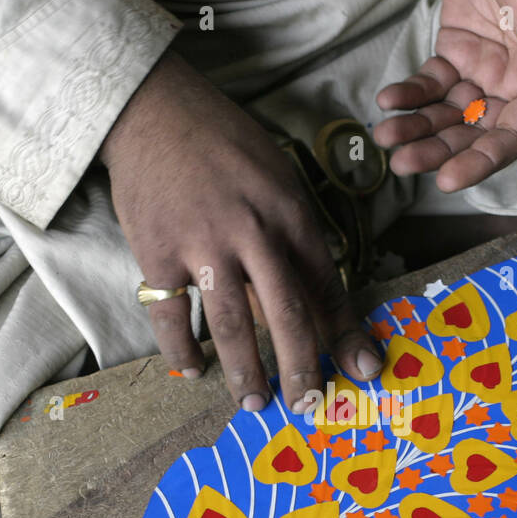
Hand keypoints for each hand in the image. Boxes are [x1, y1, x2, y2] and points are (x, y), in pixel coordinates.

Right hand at [100, 51, 382, 412]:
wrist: (155, 112)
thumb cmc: (224, 145)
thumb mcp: (277, 177)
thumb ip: (292, 235)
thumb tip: (309, 296)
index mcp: (289, 214)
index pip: (326, 285)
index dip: (345, 332)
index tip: (361, 370)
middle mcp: (251, 233)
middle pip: (285, 314)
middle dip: (302, 367)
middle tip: (308, 406)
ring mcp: (201, 246)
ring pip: (230, 325)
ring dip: (245, 372)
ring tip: (255, 403)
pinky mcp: (156, 253)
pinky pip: (170, 316)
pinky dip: (181, 350)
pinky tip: (193, 371)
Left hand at [373, 0, 516, 192]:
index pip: (514, 135)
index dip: (482, 161)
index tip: (448, 180)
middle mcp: (514, 84)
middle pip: (473, 131)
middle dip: (437, 150)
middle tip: (402, 163)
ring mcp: (482, 68)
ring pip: (447, 112)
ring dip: (416, 128)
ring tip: (386, 137)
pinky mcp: (455, 49)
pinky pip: (430, 82)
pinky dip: (409, 94)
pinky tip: (389, 102)